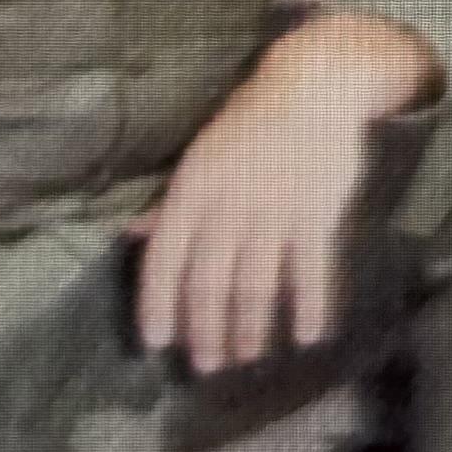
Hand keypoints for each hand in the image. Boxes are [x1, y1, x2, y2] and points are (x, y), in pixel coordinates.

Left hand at [131, 13, 429, 378]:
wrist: (317, 85)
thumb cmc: (251, 120)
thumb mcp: (200, 154)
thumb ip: (170, 202)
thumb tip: (134, 235)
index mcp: (193, 191)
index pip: (166, 260)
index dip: (158, 305)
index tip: (158, 344)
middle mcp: (229, 207)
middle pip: (211, 283)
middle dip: (207, 331)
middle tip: (208, 365)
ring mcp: (275, 213)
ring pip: (256, 286)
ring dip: (250, 328)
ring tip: (247, 356)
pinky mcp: (317, 214)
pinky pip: (312, 271)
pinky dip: (311, 305)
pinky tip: (308, 335)